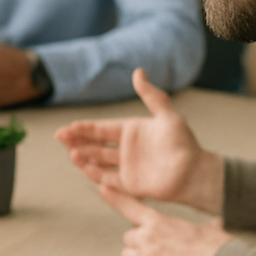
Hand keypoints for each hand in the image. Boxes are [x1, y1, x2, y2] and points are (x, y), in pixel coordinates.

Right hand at [55, 68, 223, 213]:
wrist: (196, 172)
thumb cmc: (184, 143)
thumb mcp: (168, 115)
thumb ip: (151, 95)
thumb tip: (137, 71)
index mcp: (131, 131)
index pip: (101, 129)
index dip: (84, 128)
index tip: (69, 126)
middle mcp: (125, 149)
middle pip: (94, 144)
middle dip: (76, 141)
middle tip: (59, 137)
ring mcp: (127, 167)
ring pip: (98, 161)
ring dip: (83, 157)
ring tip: (70, 153)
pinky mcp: (131, 184)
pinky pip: (109, 179)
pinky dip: (96, 174)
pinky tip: (85, 169)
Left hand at [102, 188, 231, 255]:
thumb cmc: (218, 248)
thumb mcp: (209, 227)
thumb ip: (203, 222)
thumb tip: (219, 220)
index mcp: (158, 221)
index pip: (129, 206)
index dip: (114, 197)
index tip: (102, 188)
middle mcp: (147, 238)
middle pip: (129, 237)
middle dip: (140, 242)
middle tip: (161, 248)